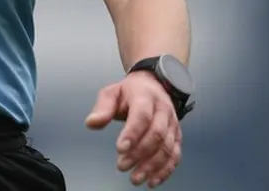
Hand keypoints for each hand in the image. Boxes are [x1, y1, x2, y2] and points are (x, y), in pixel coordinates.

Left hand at [85, 71, 181, 186]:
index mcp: (146, 97)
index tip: (120, 149)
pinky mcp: (177, 137)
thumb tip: (91, 123)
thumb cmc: (129, 92)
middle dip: (140, 153)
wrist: (153, 86)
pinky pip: (175, 156)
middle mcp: (163, 111)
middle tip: (122, 166)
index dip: (133, 133)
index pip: (142, 116)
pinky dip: (165, 170)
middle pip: (157, 134)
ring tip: (135, 178)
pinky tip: (152, 181)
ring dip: (152, 166)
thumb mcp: (112, 93)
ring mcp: (173, 125)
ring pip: (167, 148)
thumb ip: (102, 108)